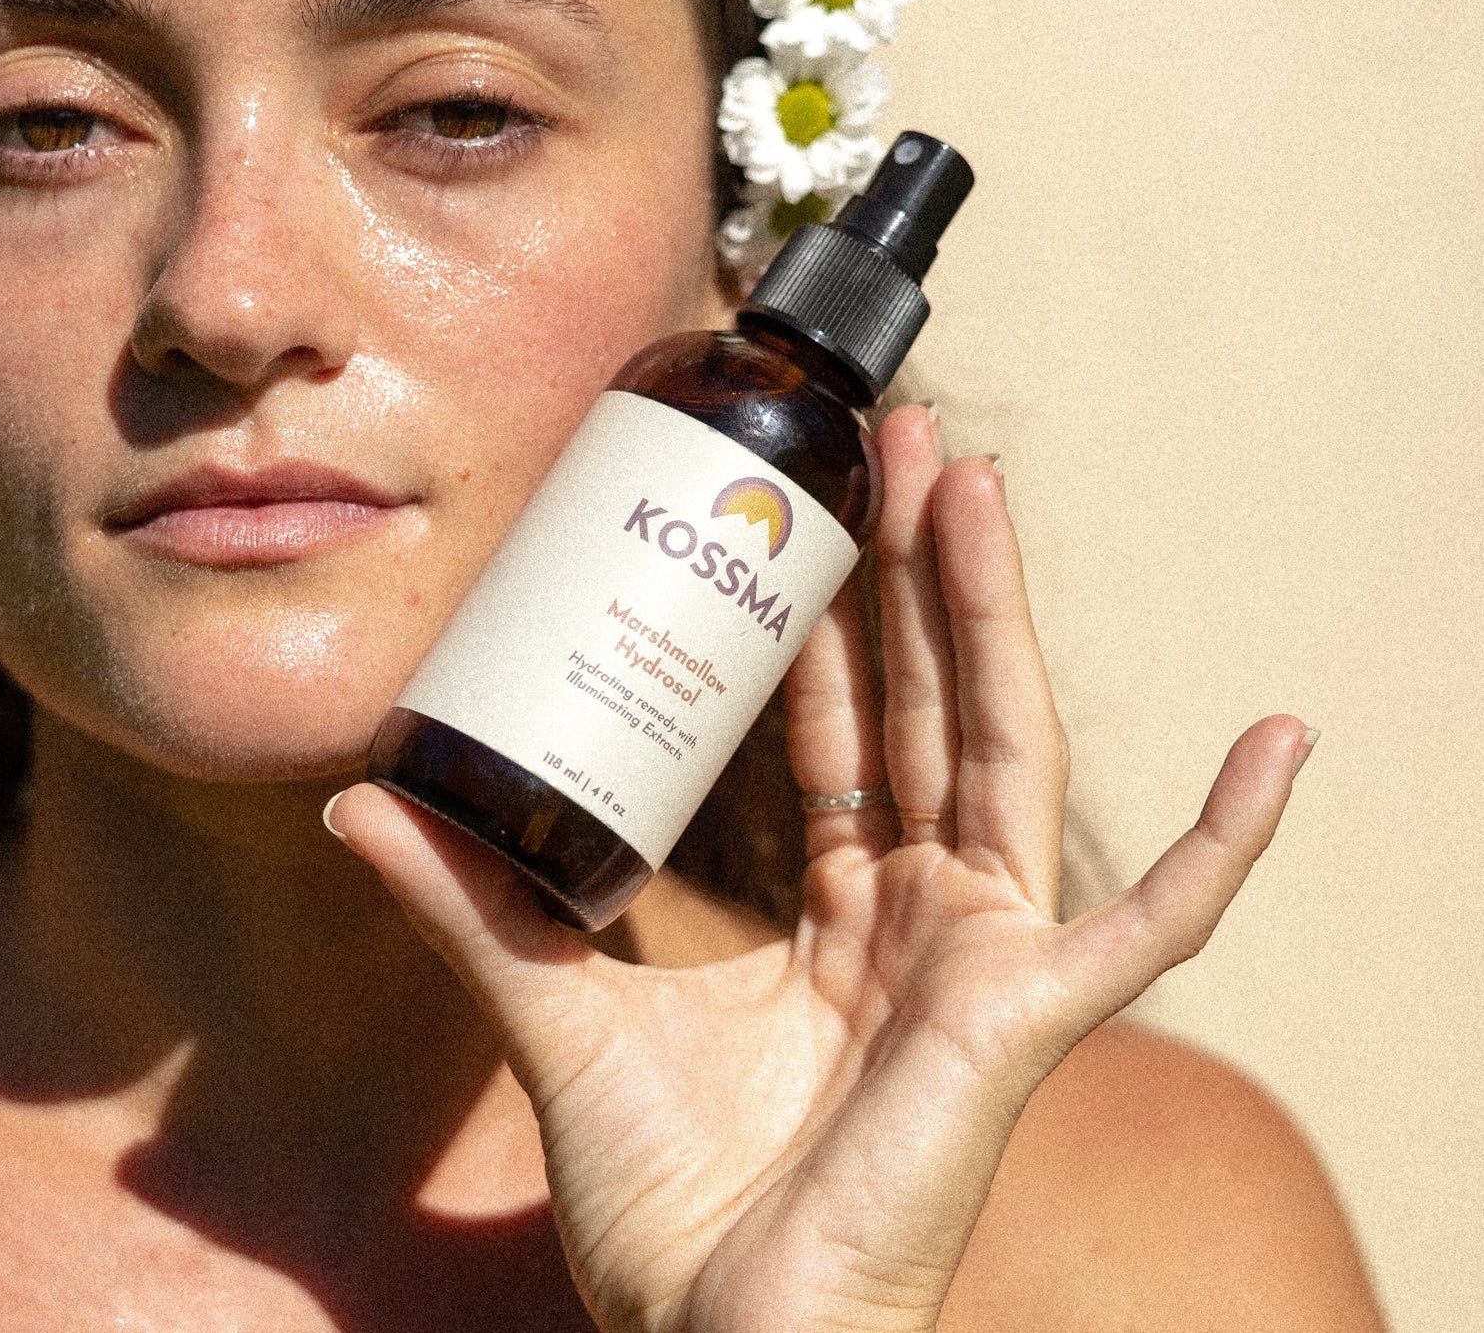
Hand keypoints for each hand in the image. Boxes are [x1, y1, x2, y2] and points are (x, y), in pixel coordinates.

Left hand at [326, 405, 1314, 1332]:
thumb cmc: (667, 1206)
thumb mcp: (556, 1014)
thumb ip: (471, 906)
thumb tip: (357, 804)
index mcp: (835, 910)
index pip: (847, 728)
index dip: (835, 617)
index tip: (807, 504)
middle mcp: (920, 913)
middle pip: (934, 702)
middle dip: (915, 567)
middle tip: (893, 435)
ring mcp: (982, 954)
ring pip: (1007, 748)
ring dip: (1000, 613)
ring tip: (975, 481)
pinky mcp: (1026, 1014)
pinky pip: (1158, 927)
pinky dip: (1232, 843)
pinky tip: (1284, 742)